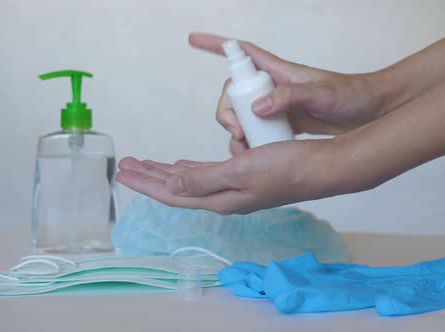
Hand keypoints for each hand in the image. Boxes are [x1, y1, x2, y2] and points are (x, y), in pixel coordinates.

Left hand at [116, 139, 361, 213]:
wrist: (320, 168)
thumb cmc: (286, 168)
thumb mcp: (241, 171)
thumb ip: (205, 179)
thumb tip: (172, 185)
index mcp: (219, 198)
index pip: (172, 193)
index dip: (146, 183)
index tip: (123, 172)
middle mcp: (223, 197)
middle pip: (177, 187)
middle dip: (150, 176)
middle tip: (127, 165)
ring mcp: (235, 188)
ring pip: (191, 179)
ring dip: (168, 171)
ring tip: (147, 164)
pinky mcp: (245, 176)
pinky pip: (208, 172)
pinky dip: (191, 167)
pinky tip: (186, 163)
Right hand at [189, 33, 384, 154]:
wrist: (369, 116)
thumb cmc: (349, 97)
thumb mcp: (321, 94)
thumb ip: (290, 97)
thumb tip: (256, 108)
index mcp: (279, 72)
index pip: (243, 52)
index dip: (217, 44)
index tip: (193, 39)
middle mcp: (273, 88)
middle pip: (234, 94)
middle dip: (227, 112)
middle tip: (238, 131)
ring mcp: (275, 107)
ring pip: (241, 116)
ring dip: (237, 131)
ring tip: (247, 146)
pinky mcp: (281, 125)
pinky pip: (256, 132)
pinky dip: (249, 144)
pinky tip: (255, 155)